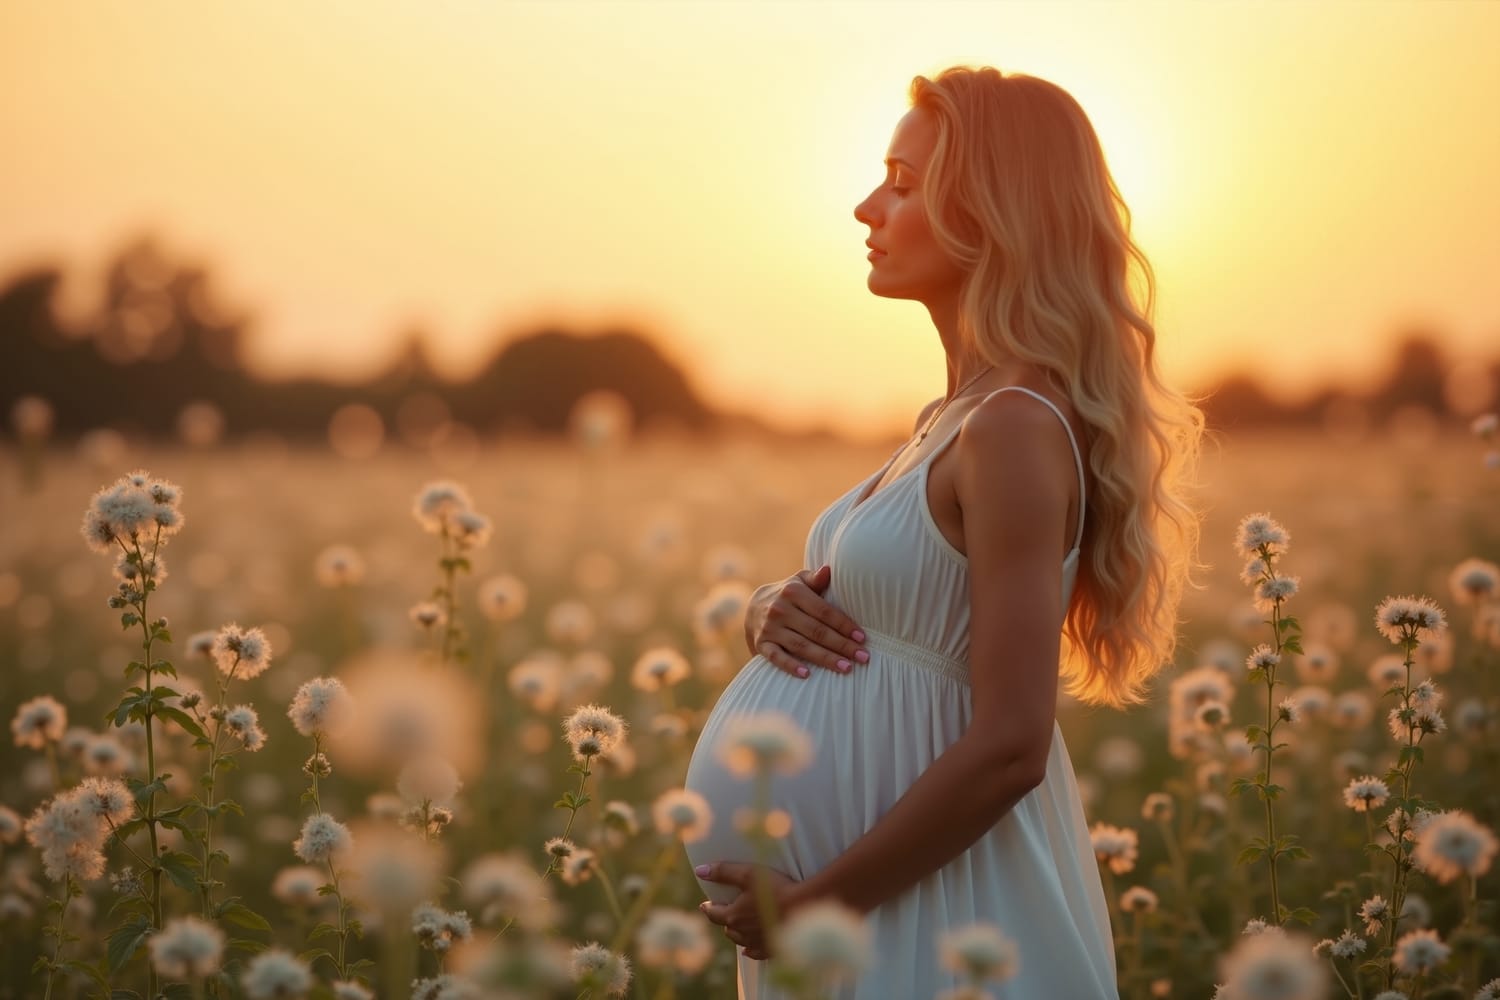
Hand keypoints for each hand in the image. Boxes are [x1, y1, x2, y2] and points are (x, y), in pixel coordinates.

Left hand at [696, 861, 801, 959]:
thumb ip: (723, 872)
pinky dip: (749, 950)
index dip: (708, 908)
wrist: (805, 909)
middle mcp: (743, 933)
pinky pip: (755, 953)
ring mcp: (757, 943)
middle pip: (727, 928)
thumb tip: (699, 871)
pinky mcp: (772, 949)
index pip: (714, 914)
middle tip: (723, 913)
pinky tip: (748, 950)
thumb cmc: (776, 888)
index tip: (704, 905)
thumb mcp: (748, 874)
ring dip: (736, 933)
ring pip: (740, 940)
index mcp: (734, 915)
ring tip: (735, 928)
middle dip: (724, 920)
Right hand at [745, 565, 868, 678]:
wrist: (752, 608)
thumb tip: (829, 570)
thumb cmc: (787, 595)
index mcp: (793, 592)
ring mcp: (770, 628)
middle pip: (816, 631)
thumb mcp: (799, 582)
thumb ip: (815, 579)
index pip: (824, 611)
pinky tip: (807, 675)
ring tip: (846, 668)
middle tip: (863, 657)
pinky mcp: (761, 644)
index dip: (844, 625)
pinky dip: (790, 666)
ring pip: (801, 646)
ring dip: (825, 658)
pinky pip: (776, 657)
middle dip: (842, 645)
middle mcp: (780, 610)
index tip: (863, 638)